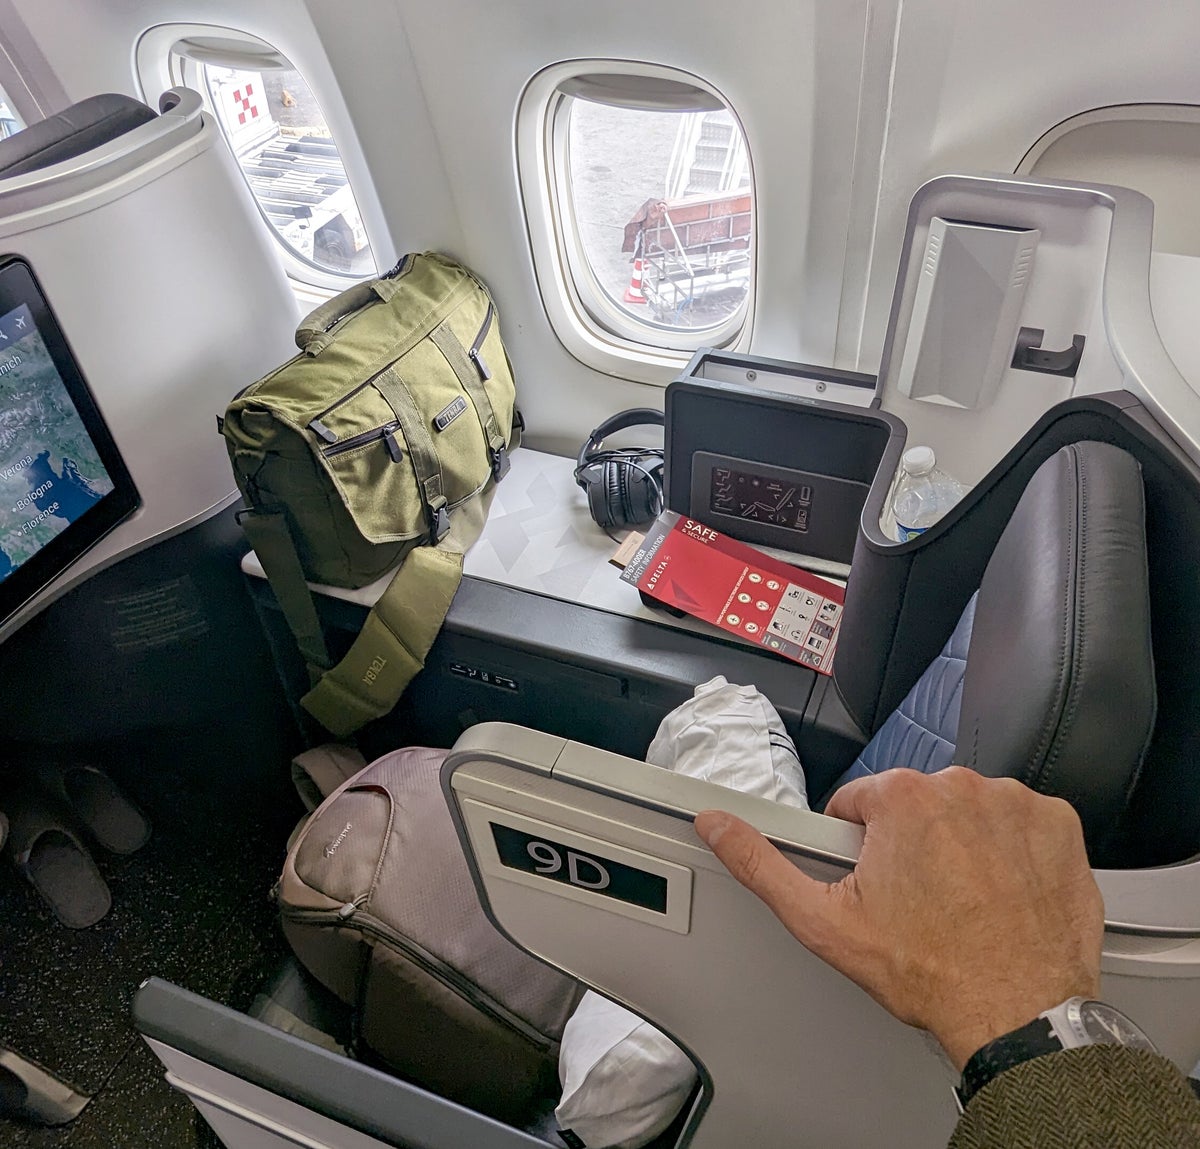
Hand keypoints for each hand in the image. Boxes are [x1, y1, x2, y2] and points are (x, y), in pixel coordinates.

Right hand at [694, 767, 1102, 1069]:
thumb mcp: (824, 921)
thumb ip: (761, 862)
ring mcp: (1015, 804)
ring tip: (962, 899)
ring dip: (960, 842)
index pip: (859, 803)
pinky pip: (1020, 820)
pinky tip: (1000, 889)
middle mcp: (960, 787)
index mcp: (902, 799)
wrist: (1018, 1014)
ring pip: (966, 809)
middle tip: (918, 899)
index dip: (858, 848)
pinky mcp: (1058, 824)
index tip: (877, 883)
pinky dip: (1010, 848)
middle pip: (915, 804)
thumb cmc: (930, 972)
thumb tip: (718, 824)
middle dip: (911, 843)